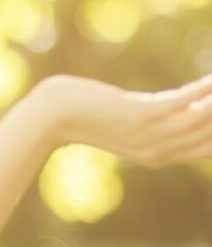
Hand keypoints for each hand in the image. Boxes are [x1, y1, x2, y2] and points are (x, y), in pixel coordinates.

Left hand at [37, 72, 211, 166]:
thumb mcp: (127, 120)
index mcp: (159, 156)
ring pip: (204, 120)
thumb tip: (173, 109)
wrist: (51, 116)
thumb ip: (155, 119)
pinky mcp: (139, 115)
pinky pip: (182, 103)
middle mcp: (160, 151)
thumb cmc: (85, 114)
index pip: (209, 149)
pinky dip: (205, 91)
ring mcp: (150, 135)